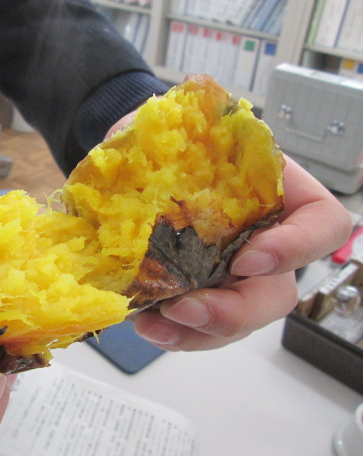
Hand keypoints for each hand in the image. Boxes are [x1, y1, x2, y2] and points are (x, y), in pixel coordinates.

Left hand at [105, 113, 352, 350]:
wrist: (138, 161)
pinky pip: (200, 327)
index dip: (296, 249)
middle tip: (187, 308)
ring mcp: (230, 272)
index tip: (247, 257)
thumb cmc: (166, 139)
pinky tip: (145, 324)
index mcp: (273, 192)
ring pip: (237, 321)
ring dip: (197, 334)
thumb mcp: (171, 124)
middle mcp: (262, 238)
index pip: (322, 224)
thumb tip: (134, 145)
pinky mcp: (197, 290)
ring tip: (153, 327)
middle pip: (277, 294)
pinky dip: (175, 333)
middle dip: (235, 312)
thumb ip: (169, 132)